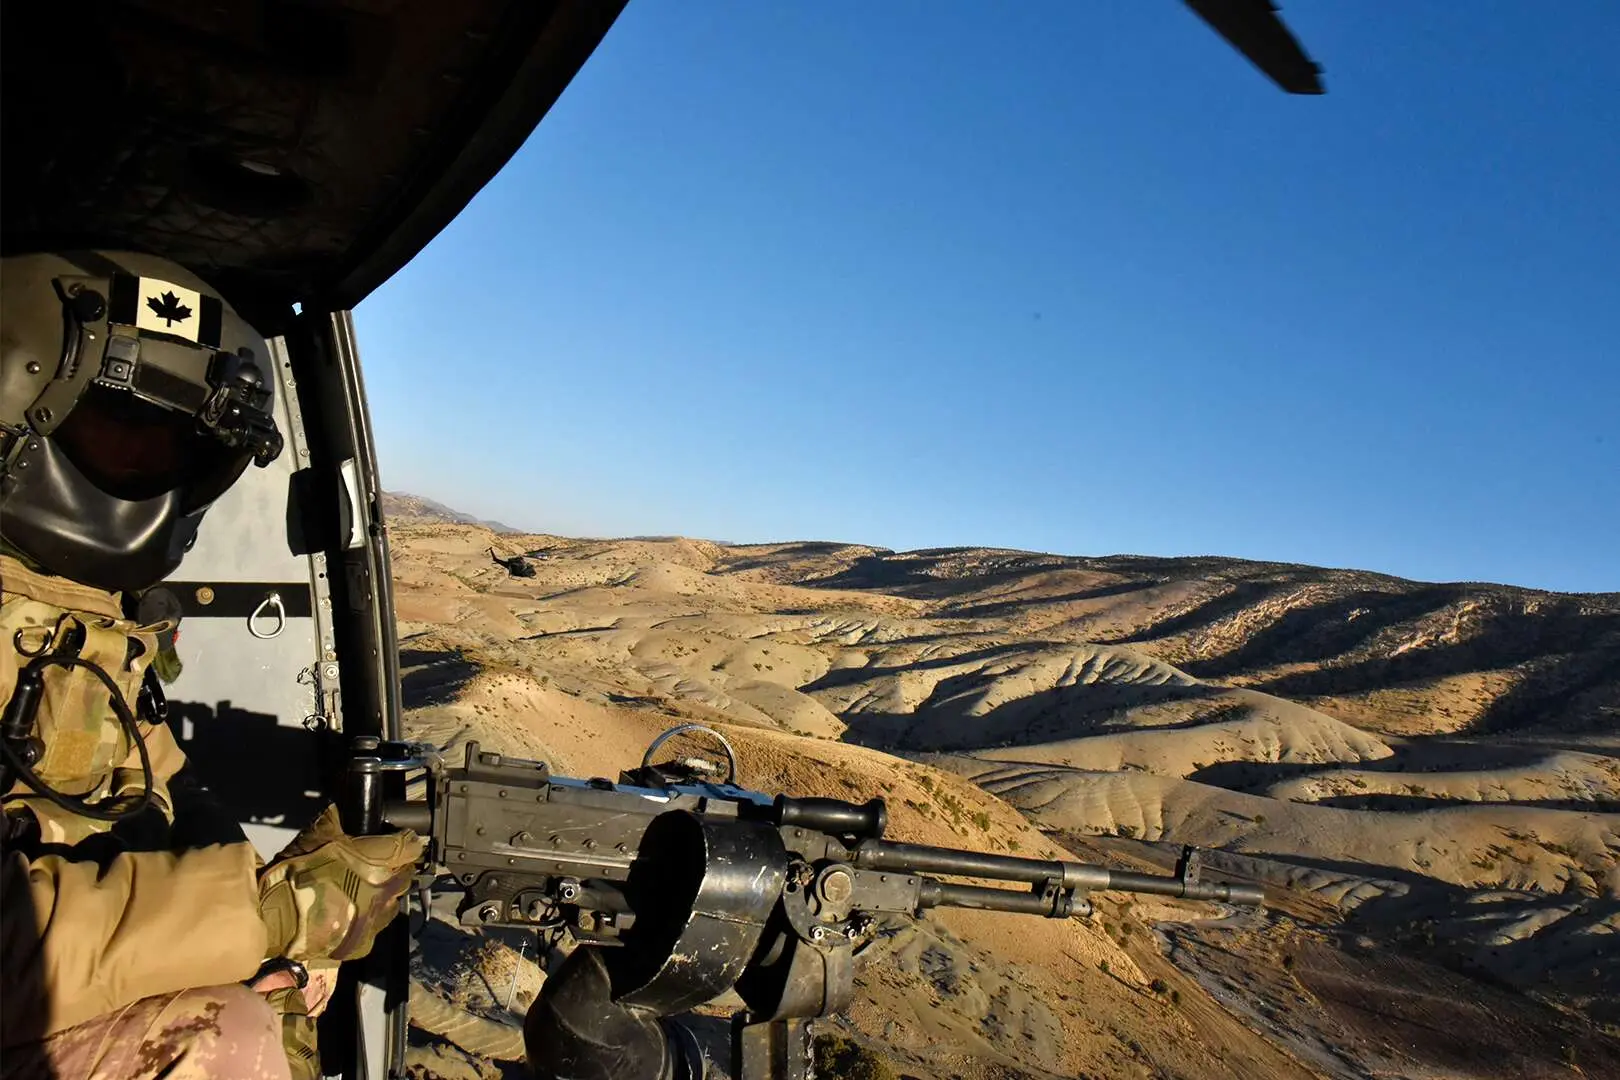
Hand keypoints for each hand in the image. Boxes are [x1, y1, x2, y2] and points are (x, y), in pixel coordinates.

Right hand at [257, 804, 425, 962]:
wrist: (273, 916)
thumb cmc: (297, 871)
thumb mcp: (319, 833)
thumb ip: (339, 820)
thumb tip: (344, 812)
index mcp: (380, 862)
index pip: (409, 846)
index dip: (403, 841)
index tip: (395, 840)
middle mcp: (385, 892)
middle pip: (404, 876)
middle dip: (394, 869)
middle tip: (374, 865)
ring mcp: (375, 921)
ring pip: (392, 904)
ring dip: (383, 896)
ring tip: (361, 891)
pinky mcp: (362, 945)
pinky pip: (374, 928)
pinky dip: (366, 921)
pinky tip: (349, 914)